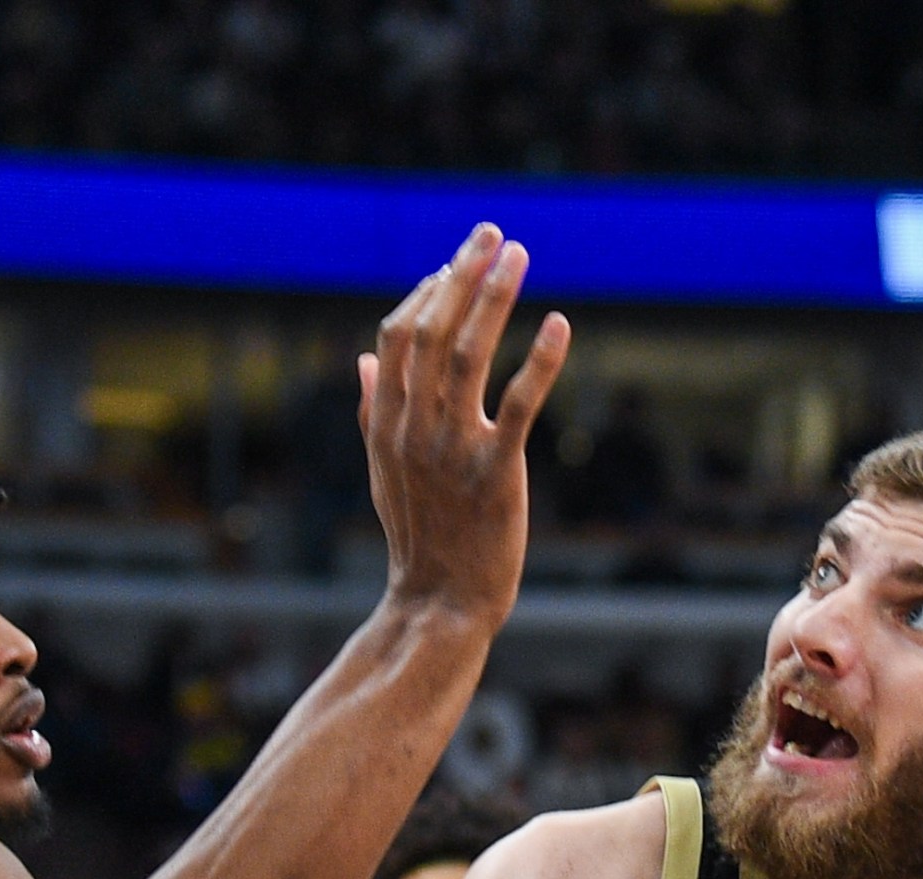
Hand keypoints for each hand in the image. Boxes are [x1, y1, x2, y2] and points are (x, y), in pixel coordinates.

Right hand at [360, 222, 570, 625]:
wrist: (439, 602)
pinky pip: (518, 406)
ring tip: (518, 254)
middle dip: (461, 275)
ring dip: (494, 297)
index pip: (398, 338)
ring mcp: (452, 449)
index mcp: (387, 424)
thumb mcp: (384, 471)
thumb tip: (364, 359)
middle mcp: (414, 429)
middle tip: (491, 233)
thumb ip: (373, 410)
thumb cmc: (419, 536)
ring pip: (469, 354)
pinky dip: (539, 362)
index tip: (454, 263)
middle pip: (432, 332)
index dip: (426, 293)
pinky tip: (558, 324)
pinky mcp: (495, 473)